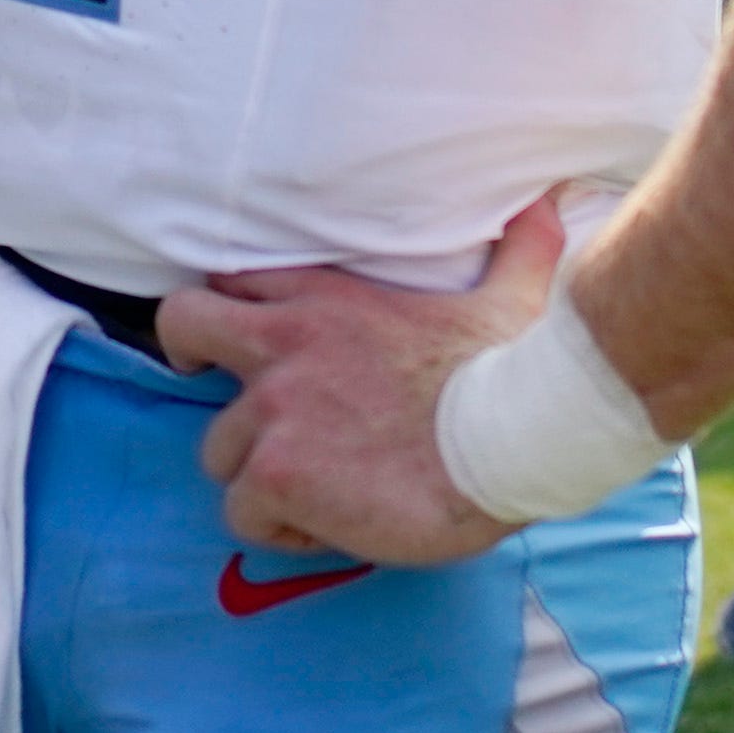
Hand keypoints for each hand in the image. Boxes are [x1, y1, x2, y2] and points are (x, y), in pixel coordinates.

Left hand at [152, 199, 569, 568]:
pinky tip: (327, 530)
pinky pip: (242, 511)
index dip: (230, 310)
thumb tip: (550, 202)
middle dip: (187, 358)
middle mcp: (283, 345)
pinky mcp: (278, 473)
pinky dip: (279, 527)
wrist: (514, 440)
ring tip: (315, 491)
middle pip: (183, 327)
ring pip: (217, 447)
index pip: (233, 280)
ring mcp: (274, 410)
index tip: (244, 339)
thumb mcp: (509, 295)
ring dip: (257, 471)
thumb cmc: (512, 374)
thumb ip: (516, 249)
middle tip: (225, 392)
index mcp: (324, 299)